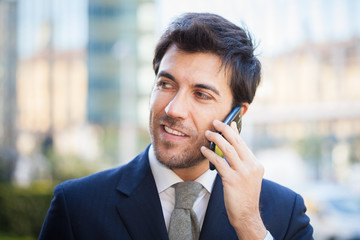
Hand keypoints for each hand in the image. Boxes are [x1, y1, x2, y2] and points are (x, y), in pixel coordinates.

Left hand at [201, 120, 266, 239]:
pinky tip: (204, 150)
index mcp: (256, 165)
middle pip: (237, 142)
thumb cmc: (243, 196)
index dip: (235, 132)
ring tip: (207, 133)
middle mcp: (252, 167)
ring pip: (228, 149)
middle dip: (225, 129)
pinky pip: (219, 162)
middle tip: (215, 122)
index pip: (244, 144)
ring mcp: (243, 173)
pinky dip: (210, 154)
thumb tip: (230, 147)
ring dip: (216, 139)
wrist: (246, 215)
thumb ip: (241, 163)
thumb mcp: (247, 177)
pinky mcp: (233, 180)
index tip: (229, 122)